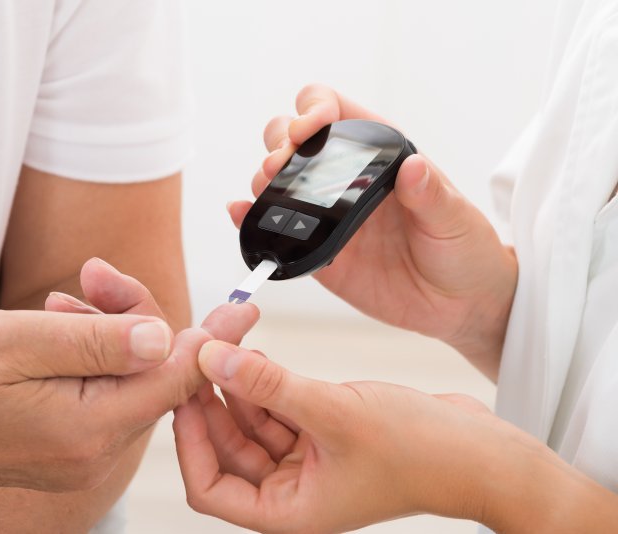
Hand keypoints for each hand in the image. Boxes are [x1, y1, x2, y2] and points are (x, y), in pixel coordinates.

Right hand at [0, 264, 258, 496]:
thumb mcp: (20, 341)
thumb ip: (99, 341)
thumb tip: (167, 338)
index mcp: (89, 429)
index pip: (174, 380)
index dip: (212, 339)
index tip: (245, 308)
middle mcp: (96, 451)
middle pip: (152, 372)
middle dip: (134, 317)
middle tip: (95, 276)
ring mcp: (85, 453)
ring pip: (128, 377)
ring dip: (106, 330)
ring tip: (61, 304)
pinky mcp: (73, 444)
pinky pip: (105, 391)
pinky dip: (93, 354)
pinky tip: (63, 326)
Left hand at [174, 342, 599, 533]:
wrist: (479, 450)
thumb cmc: (422, 452)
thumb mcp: (334, 412)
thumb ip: (269, 387)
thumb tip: (212, 358)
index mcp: (289, 510)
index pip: (210, 488)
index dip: (189, 441)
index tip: (182, 394)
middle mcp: (293, 490)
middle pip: (227, 449)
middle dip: (210, 403)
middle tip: (197, 355)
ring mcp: (308, 462)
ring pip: (250, 424)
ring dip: (236, 387)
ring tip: (227, 346)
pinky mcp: (323, 434)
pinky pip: (277, 409)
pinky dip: (264, 384)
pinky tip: (255, 354)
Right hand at [229, 84, 516, 377]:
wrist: (459, 306)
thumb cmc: (465, 251)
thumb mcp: (455, 219)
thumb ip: (432, 195)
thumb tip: (413, 167)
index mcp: (378, 156)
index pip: (334, 111)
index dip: (313, 108)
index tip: (309, 128)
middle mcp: (345, 180)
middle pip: (292, 140)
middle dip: (278, 142)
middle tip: (281, 165)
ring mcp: (327, 215)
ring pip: (277, 180)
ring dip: (262, 178)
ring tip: (265, 188)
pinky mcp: (317, 252)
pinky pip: (277, 231)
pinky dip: (251, 219)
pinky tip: (241, 214)